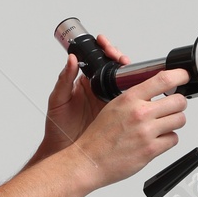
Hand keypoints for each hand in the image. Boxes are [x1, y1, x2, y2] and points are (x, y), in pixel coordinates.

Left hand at [40, 33, 128, 155]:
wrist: (64, 150)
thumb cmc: (58, 127)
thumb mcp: (58, 100)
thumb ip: (64, 79)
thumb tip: (70, 59)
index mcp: (86, 83)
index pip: (99, 61)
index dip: (106, 51)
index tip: (107, 46)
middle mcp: (99, 90)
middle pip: (116, 69)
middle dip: (121, 59)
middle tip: (121, 59)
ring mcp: (110, 102)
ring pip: (126, 84)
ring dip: (132, 76)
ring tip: (131, 71)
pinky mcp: (118, 115)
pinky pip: (131, 103)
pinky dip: (137, 96)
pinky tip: (139, 93)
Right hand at [74, 68, 189, 188]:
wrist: (90, 160)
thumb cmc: (100, 136)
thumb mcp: (114, 106)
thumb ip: (136, 97)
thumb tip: (157, 90)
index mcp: (129, 99)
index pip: (164, 79)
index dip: (180, 76)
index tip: (184, 76)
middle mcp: (140, 113)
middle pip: (178, 101)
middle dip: (179, 104)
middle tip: (173, 107)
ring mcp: (146, 132)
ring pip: (180, 120)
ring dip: (175, 122)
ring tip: (163, 125)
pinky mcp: (151, 150)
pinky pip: (174, 139)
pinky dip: (168, 139)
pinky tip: (157, 139)